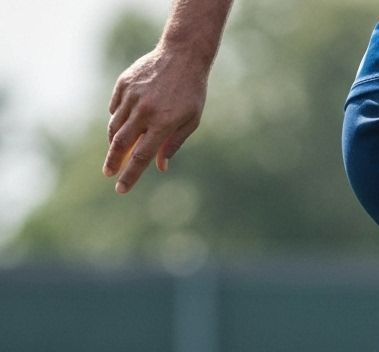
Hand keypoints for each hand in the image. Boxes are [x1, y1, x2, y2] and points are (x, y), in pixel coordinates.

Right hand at [104, 45, 208, 193]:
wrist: (182, 56)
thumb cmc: (191, 93)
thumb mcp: (190, 121)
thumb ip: (173, 144)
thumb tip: (159, 166)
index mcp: (162, 124)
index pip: (141, 157)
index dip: (130, 175)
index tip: (121, 189)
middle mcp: (144, 111)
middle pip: (121, 143)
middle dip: (113, 162)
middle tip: (108, 174)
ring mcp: (132, 96)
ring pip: (115, 125)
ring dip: (114, 142)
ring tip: (116, 152)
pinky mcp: (124, 83)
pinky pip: (115, 107)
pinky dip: (116, 119)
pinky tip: (123, 125)